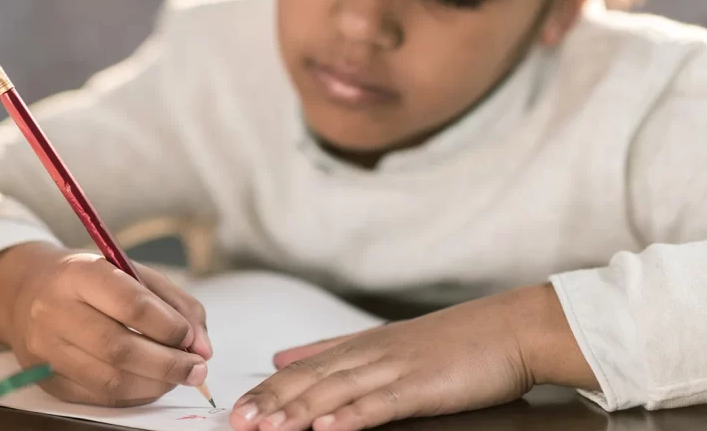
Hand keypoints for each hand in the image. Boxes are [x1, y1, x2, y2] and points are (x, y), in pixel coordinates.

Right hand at [0, 242, 211, 406]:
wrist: (25, 291)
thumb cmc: (88, 279)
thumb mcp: (130, 271)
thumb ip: (173, 303)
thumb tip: (202, 346)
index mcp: (78, 273)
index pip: (130, 304)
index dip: (169, 326)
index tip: (193, 338)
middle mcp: (54, 310)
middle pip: (119, 348)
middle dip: (168, 364)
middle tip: (196, 368)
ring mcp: (46, 349)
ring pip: (110, 379)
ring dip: (156, 384)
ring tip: (178, 376)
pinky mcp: (47, 379)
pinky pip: (99, 396)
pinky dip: (135, 394)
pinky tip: (151, 383)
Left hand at [230, 283, 596, 430]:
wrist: (513, 327)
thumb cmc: (457, 340)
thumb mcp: (384, 341)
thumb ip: (331, 349)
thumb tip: (283, 357)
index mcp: (358, 346)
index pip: (301, 369)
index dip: (266, 389)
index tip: (235, 408)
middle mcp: (369, 354)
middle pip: (309, 380)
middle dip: (269, 402)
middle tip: (236, 421)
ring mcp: (394, 368)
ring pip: (335, 391)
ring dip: (297, 411)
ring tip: (266, 428)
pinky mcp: (422, 385)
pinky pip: (379, 403)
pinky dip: (350, 416)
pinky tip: (326, 428)